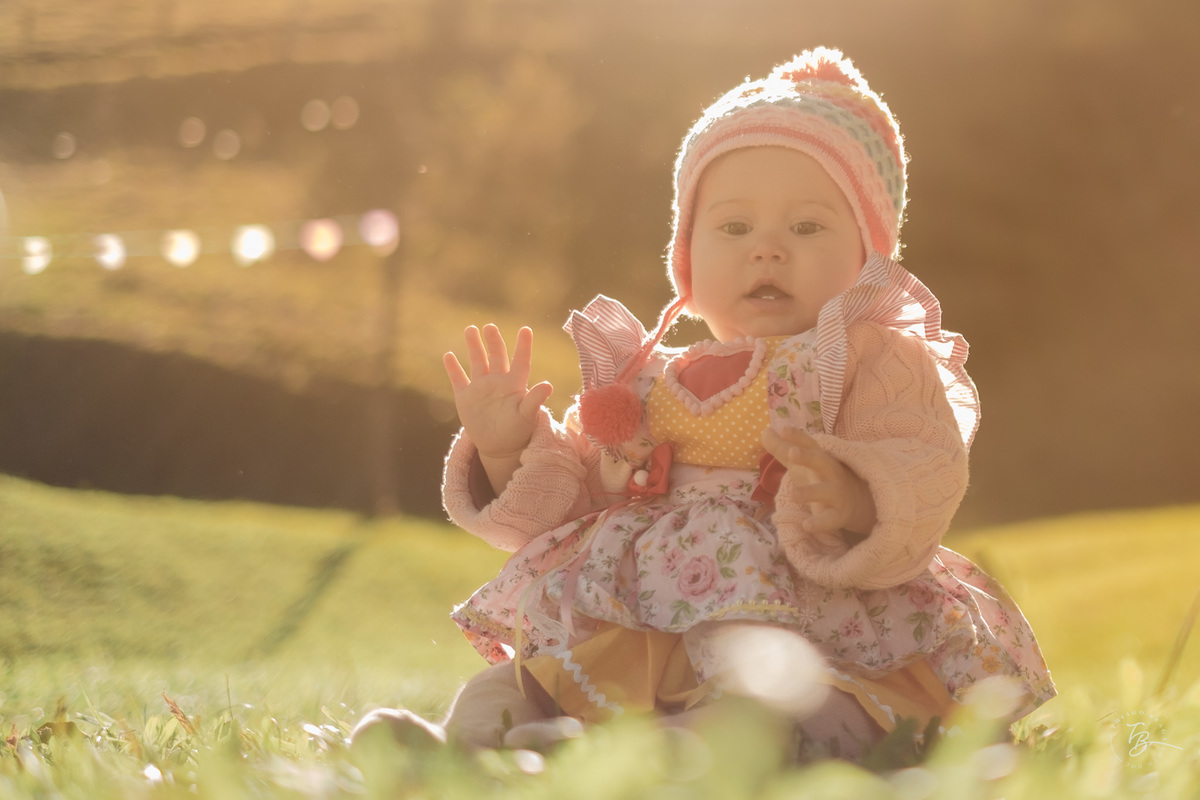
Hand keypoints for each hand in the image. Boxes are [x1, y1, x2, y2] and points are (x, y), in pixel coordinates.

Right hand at [444, 325, 552, 492]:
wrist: (499, 447)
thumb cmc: (518, 431)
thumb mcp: (528, 415)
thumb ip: (535, 400)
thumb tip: (548, 385)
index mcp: (515, 384)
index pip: (521, 361)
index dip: (524, 346)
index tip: (526, 330)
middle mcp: (498, 381)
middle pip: (496, 356)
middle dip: (493, 341)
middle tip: (489, 327)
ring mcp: (481, 387)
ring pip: (477, 361)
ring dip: (474, 346)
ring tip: (471, 329)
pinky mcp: (466, 397)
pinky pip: (458, 379)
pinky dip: (453, 368)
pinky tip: (448, 355)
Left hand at [761, 426, 875, 536]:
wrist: (853, 501)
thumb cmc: (820, 476)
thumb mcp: (801, 463)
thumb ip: (782, 448)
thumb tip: (765, 431)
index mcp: (819, 457)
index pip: (808, 444)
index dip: (797, 437)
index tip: (783, 430)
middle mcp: (830, 472)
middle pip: (821, 461)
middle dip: (808, 457)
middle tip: (792, 452)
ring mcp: (836, 493)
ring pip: (824, 492)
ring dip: (809, 492)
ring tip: (793, 494)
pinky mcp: (838, 514)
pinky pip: (829, 519)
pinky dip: (819, 523)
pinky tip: (806, 526)